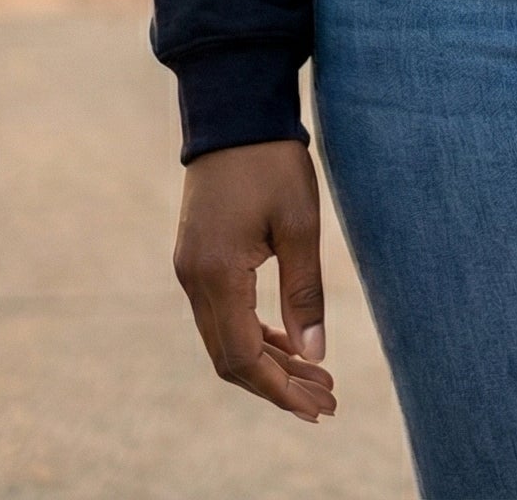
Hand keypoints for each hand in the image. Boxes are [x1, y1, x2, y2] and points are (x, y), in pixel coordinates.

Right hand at [173, 139, 336, 422]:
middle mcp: (193, 280)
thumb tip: (314, 353)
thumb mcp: (300, 225)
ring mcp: (190, 269)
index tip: (318, 406)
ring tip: (315, 376)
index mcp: (217, 275)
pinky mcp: (197, 257)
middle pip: (231, 357)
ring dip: (268, 361)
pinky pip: (221, 314)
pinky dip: (253, 333)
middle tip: (326, 399)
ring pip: (225, 338)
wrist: (234, 112)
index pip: (243, 356)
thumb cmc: (272, 162)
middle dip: (278, 384)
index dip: (280, 388)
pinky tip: (287, 341)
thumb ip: (305, 292)